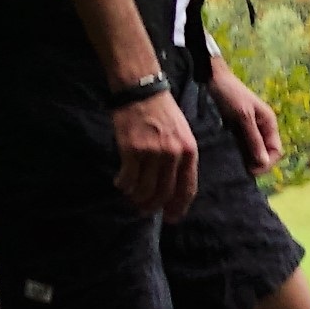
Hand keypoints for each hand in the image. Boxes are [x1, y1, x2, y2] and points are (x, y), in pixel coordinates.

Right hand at [112, 81, 198, 214]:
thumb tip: (173, 186)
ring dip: (136, 197)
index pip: (187, 188)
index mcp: (189, 151)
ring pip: (144, 189)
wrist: (142, 90)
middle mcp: (173, 154)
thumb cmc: (162, 112)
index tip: (171, 218)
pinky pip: (127, 178)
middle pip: (164, 193)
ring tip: (131, 196)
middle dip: (153, 206)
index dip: (178, 207)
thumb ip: (181, 158)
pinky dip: (123, 184)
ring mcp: (152, 153)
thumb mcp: (183, 134)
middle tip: (144, 211)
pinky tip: (120, 183)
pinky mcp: (132, 149)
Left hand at [212, 58, 281, 176]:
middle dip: (257, 163)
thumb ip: (254, 139)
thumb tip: (263, 162)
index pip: (276, 150)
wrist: (212, 78)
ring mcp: (250, 128)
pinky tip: (229, 156)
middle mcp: (262, 127)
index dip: (267, 163)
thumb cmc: (230, 94)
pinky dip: (239, 152)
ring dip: (247, 159)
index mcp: (269, 122)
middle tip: (241, 170)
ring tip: (234, 165)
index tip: (251, 171)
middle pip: (266, 152)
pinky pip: (242, 145)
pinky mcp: (238, 128)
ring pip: (254, 150)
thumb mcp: (243, 116)